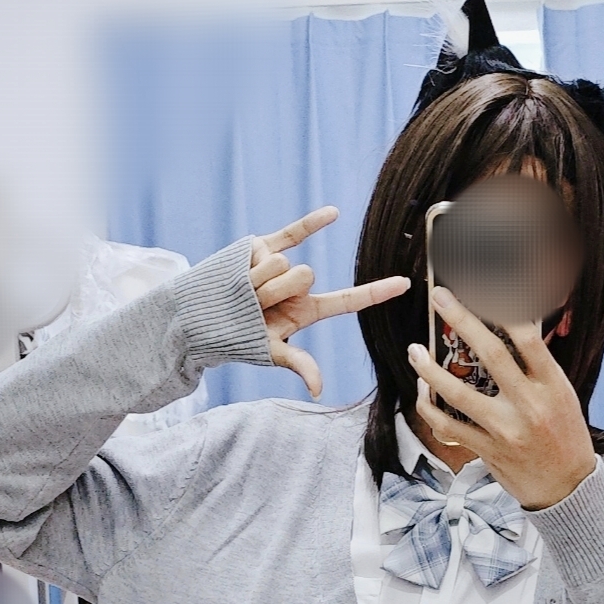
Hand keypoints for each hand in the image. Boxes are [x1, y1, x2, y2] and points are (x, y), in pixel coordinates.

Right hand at [248, 206, 408, 399]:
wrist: (196, 315)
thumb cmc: (235, 337)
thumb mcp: (267, 350)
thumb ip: (296, 362)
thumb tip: (318, 390)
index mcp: (306, 311)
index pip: (348, 301)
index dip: (376, 291)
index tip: (406, 283)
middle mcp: (298, 285)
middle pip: (303, 276)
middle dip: (274, 290)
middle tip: (253, 304)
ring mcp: (281, 264)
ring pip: (282, 262)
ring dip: (257, 277)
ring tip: (241, 289)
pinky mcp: (263, 245)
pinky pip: (292, 233)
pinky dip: (313, 223)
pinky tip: (335, 213)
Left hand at [407, 287, 596, 508]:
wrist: (566, 486)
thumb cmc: (565, 434)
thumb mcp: (563, 395)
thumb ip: (538, 367)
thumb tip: (515, 329)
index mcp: (551, 385)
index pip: (529, 339)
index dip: (504, 311)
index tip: (482, 291)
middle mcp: (529, 405)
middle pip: (491, 355)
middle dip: (461, 321)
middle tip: (439, 298)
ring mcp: (506, 429)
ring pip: (459, 394)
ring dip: (431, 371)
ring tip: (414, 352)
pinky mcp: (488, 450)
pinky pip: (450, 427)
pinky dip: (430, 410)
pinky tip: (421, 394)